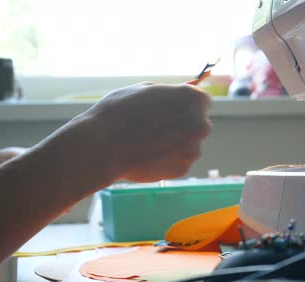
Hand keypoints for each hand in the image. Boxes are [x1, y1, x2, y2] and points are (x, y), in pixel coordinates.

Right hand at [83, 83, 211, 181]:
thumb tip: (176, 96)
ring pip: (189, 145)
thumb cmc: (119, 112)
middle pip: (198, 124)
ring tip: (147, 143)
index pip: (201, 101)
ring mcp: (193, 149)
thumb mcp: (144, 90)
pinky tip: (147, 155)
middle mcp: (200, 124)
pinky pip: (178, 161)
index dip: (185, 105)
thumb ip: (166, 94)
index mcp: (193, 98)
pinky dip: (167, 160)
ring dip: (175, 144)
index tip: (171, 110)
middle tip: (157, 127)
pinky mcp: (182, 170)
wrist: (103, 147)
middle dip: (184, 125)